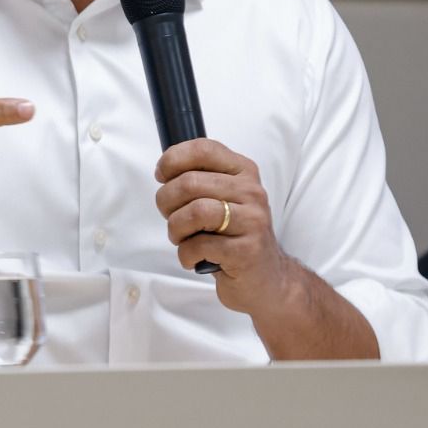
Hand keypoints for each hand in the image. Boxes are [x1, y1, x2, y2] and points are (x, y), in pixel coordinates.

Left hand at [155, 137, 290, 319]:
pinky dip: (186, 253)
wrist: (266, 277)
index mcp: (244, 171)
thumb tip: (164, 170)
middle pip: (191, 182)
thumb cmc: (233, 234)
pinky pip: (200, 245)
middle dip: (166, 201)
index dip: (173, 159)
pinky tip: (192, 257)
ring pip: (195, 212)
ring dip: (175, 228)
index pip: (204, 149)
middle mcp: (251, 192)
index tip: (161, 175)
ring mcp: (253, 221)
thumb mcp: (223, 197)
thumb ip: (200, 179)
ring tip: (180, 238)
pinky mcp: (247, 251)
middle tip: (169, 216)